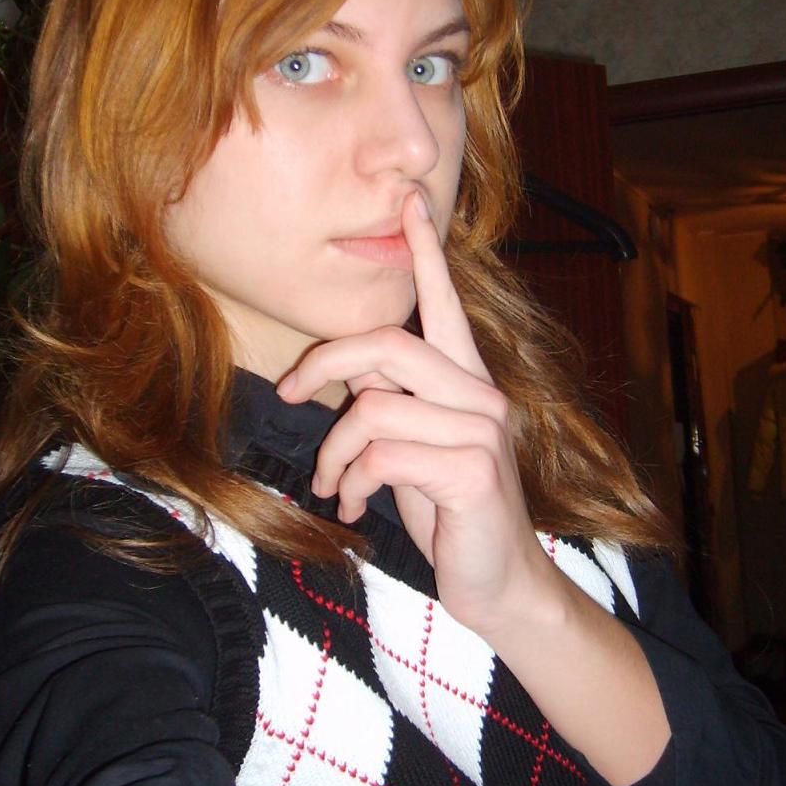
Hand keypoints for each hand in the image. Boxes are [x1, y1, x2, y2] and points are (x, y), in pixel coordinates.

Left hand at [277, 190, 552, 638]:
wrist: (499, 584)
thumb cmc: (450, 512)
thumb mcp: (413, 449)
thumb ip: (390, 403)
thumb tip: (340, 375)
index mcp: (468, 383)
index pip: (447, 304)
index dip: (426, 252)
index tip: (410, 201)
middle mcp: (482, 395)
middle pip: (389, 346)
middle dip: (323, 364)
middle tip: (286, 391)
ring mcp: (483, 431)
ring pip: (373, 409)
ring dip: (334, 453)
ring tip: (330, 485)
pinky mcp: (473, 471)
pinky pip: (382, 455)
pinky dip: (351, 482)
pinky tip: (352, 506)